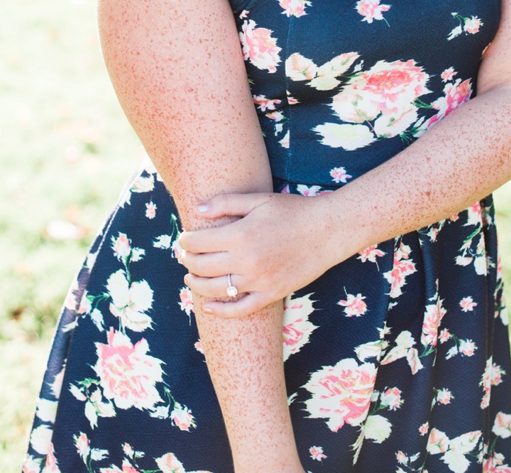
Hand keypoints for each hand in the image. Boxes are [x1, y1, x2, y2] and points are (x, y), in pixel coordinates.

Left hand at [176, 191, 345, 316]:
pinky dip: (222, 310)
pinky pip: (242, 308)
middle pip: (202, 266)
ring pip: (217, 289)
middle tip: (182, 255)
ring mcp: (260, 281)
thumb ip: (225, 203)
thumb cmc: (292, 211)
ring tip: (189, 277)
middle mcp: (247, 261)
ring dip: (197, 284)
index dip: (185, 241)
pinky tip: (208, 306)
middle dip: (186, 260)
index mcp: (240, 236)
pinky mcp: (272, 294)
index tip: (182, 239)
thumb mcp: (257, 200)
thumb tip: (197, 210)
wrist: (328, 231)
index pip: (198, 243)